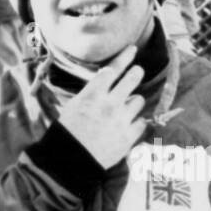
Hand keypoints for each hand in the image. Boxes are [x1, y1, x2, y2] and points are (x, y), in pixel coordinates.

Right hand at [57, 45, 146, 168]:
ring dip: (133, 102)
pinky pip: (141, 122)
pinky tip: (127, 125)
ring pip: (139, 100)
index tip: (132, 49)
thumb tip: (106, 78)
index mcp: (93, 94)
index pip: (113, 69)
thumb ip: (92, 92)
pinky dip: (136, 122)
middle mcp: (109, 104)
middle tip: (136, 72)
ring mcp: (121, 120)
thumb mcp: (74, 105)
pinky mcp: (128, 137)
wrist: (70, 161)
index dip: (124, 57)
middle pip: (132, 78)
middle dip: (136, 73)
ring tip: (125, 109)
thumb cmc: (68, 132)